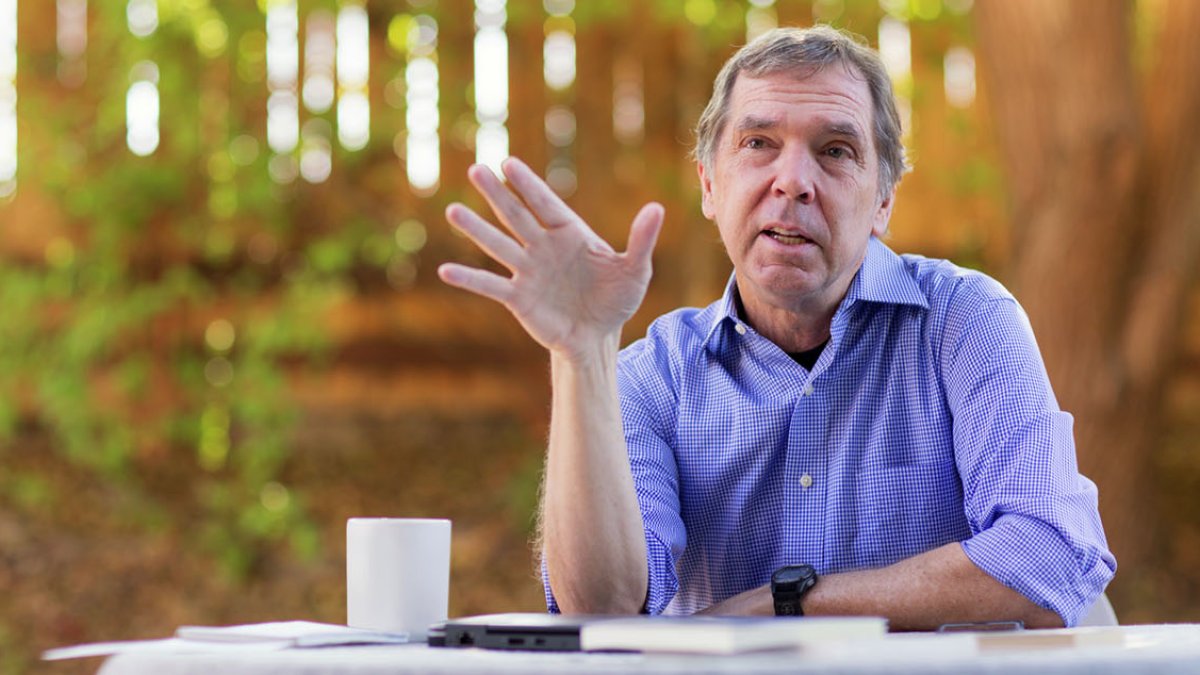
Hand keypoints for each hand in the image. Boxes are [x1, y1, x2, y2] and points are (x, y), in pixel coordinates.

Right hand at [438, 157, 663, 359]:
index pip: (545, 203)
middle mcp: (543, 246)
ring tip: (452, 211)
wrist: (597, 336)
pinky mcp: (518, 298)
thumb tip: (657, 208)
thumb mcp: (634, 270)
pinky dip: (469, 279)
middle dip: (496, 194)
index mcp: (569, 232)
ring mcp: (527, 270)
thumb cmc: (615, 299)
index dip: (528, 185)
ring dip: (476, 229)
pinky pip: (490, 285)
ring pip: (498, 245)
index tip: (508, 164)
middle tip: (475, 170)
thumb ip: (641, 240)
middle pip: (516, 215)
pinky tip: (445, 272)